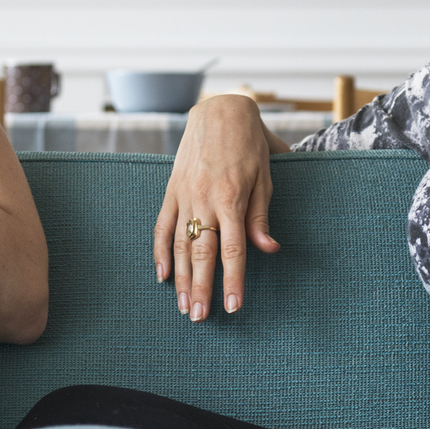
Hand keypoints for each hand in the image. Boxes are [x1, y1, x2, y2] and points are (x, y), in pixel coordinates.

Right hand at [153, 95, 280, 320]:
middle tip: (200, 318)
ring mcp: (184, 196)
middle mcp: (204, 199)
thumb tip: (269, 249)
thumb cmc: (249, 144)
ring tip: (184, 306)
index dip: (233, 280)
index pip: (233, 249)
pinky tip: (162, 276)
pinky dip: (161, 251)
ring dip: (181, 278)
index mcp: (231, 197)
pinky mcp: (171, 190)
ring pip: (180, 245)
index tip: (233, 306)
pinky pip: (162, 226)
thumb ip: (261, 216)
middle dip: (201, 288)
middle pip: (202, 254)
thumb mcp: (265, 177)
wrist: (219, 110)